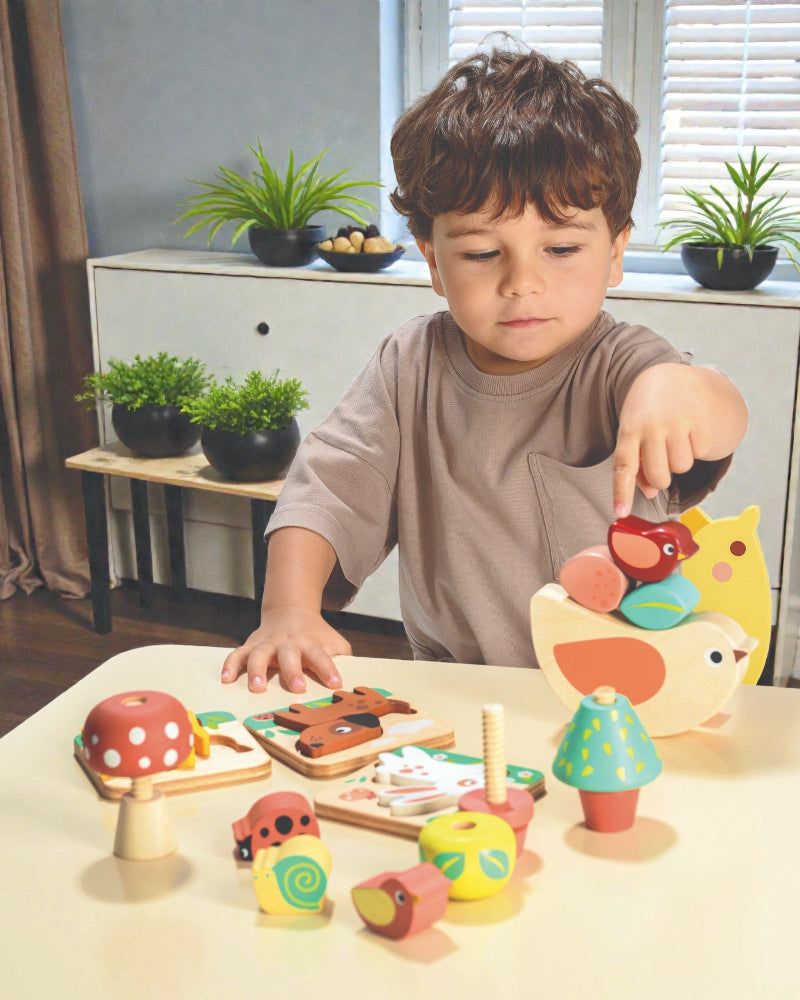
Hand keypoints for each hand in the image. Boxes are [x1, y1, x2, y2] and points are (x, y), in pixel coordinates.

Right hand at [221, 607, 351, 693]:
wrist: (291, 610)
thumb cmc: (316, 635)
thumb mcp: (333, 642)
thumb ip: (342, 658)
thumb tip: (354, 679)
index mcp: (310, 642)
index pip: (322, 656)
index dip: (328, 669)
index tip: (336, 683)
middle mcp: (287, 642)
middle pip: (289, 655)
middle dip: (293, 671)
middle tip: (298, 688)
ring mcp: (267, 643)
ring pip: (260, 655)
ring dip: (258, 671)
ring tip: (257, 688)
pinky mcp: (252, 645)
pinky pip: (237, 654)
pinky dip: (230, 665)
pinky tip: (226, 679)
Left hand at [612, 363, 731, 517]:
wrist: (669, 376)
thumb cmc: (646, 414)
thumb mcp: (633, 432)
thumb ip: (637, 464)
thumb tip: (651, 492)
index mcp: (629, 429)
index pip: (623, 466)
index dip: (621, 492)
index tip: (620, 513)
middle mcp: (652, 425)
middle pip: (659, 476)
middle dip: (660, 479)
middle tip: (660, 463)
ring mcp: (677, 421)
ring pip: (681, 467)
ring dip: (679, 461)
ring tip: (674, 440)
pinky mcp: (700, 419)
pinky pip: (701, 452)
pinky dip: (696, 447)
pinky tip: (688, 430)